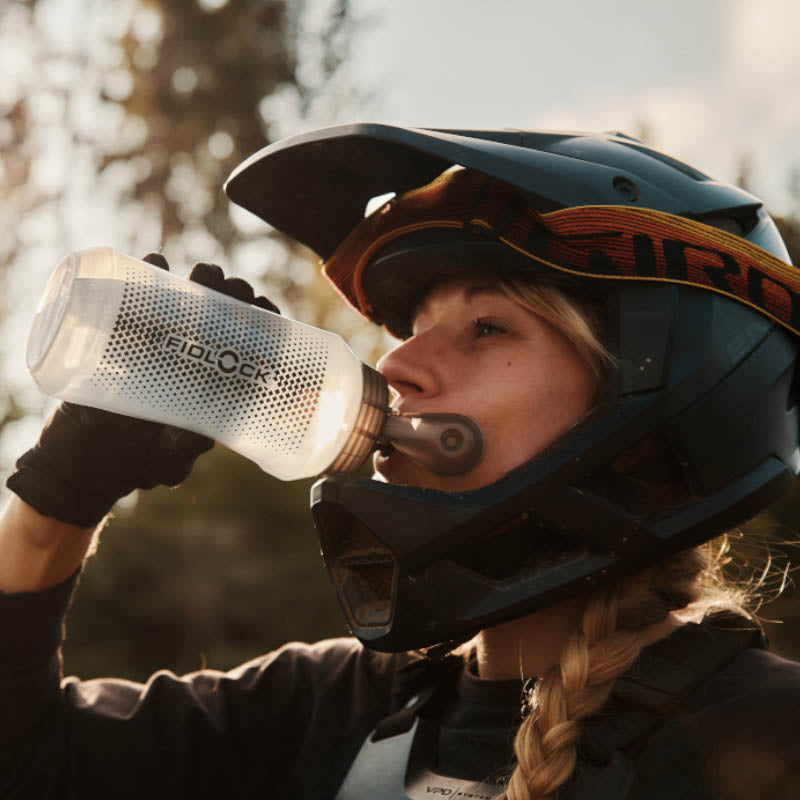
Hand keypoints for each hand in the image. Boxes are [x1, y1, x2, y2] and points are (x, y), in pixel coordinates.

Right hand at [6, 254, 279, 527]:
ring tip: (206, 274)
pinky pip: (139, 298)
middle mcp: (192, 356)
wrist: (84, 463)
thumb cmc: (136, 462)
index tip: (264, 308)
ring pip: (189, 300)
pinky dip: (149, 275)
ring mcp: (159, 342)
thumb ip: (183, 450)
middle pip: (224, 314)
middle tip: (236, 287)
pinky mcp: (124, 336)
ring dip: (202, 280)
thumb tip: (200, 438)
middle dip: (235, 293)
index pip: (248, 341)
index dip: (261, 320)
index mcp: (213, 381)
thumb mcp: (168, 460)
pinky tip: (157, 261)